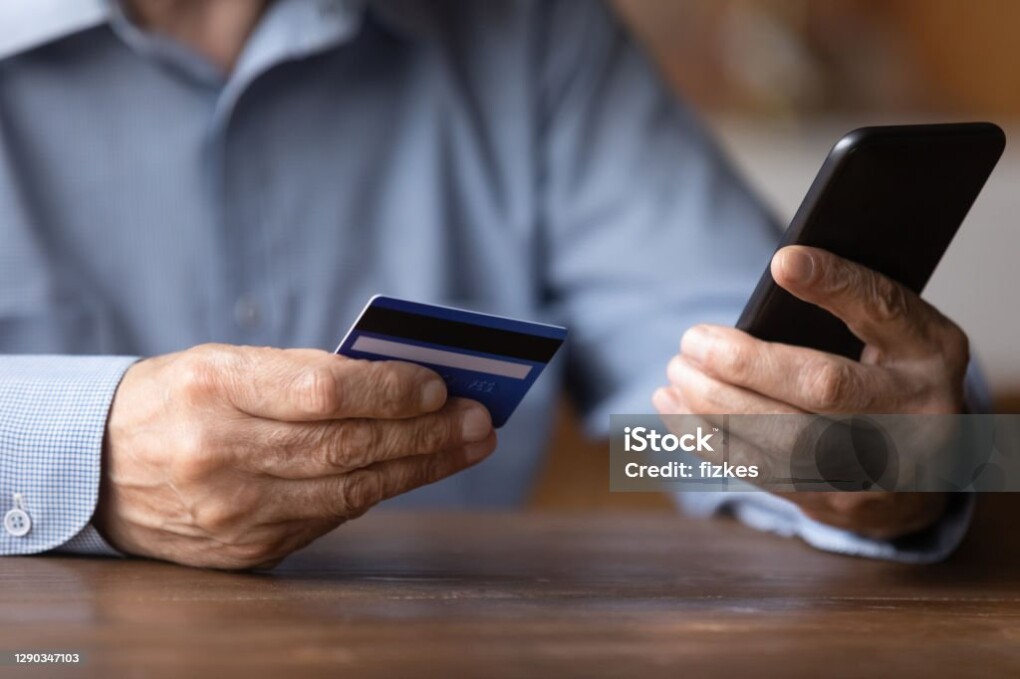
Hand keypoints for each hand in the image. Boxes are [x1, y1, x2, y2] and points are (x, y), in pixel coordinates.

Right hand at [95, 344, 495, 568]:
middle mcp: (218, 454)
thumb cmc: (178, 397)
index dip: (389, 390)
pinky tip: (412, 471)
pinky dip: (376, 492)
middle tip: (480, 420)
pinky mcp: (242, 550)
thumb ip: (306, 374)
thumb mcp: (227, 362)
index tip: (439, 386)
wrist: (99, 465)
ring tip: (468, 445)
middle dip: (426, 434)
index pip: (322, 390)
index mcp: (213, 388)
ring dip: (419, 467)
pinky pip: (328, 520)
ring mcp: (231, 511)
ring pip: (348, 491)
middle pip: (347, 446)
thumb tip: (404, 387)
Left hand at [654, 245, 968, 538]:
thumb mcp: (905, 329)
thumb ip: (855, 297)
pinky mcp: (825, 503)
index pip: (884, 315)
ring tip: (677, 372)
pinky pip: (756, 473)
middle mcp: (908, 428)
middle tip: (691, 342)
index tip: (783, 261)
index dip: (836, 288)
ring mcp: (867, 476)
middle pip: (818, 398)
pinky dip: (706, 438)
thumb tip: (784, 265)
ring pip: (777, 447)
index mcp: (928, 368)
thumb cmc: (902, 376)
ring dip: (711, 407)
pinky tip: (674, 407)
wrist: (929, 466)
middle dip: (743, 368)